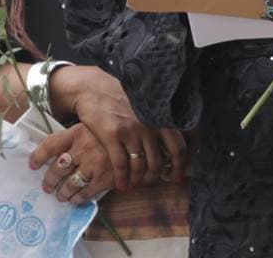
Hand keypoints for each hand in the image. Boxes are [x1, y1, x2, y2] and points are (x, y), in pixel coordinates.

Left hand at [29, 123, 112, 203]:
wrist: (142, 128)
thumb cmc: (114, 125)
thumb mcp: (92, 123)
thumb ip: (77, 134)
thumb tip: (60, 147)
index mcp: (77, 132)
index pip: (49, 145)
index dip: (37, 156)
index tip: (32, 165)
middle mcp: (83, 148)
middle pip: (57, 168)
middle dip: (50, 181)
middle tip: (47, 186)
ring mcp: (94, 163)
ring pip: (70, 184)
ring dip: (63, 193)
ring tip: (61, 195)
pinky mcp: (105, 177)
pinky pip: (86, 193)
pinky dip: (78, 198)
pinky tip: (75, 199)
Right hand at [50, 65, 187, 191]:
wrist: (94, 87)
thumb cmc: (121, 96)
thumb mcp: (145, 106)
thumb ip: (157, 122)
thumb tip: (168, 145)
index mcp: (159, 117)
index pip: (178, 147)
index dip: (178, 166)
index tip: (174, 177)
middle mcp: (148, 124)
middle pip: (158, 161)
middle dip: (154, 177)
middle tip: (149, 181)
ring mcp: (131, 130)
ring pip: (139, 166)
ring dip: (137, 180)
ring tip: (133, 183)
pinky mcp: (112, 135)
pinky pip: (121, 165)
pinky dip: (122, 178)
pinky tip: (121, 184)